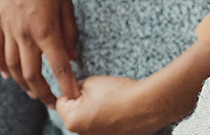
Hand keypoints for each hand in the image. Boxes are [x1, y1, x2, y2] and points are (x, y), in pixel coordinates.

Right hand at [0, 0, 78, 105]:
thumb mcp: (67, 5)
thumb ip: (69, 34)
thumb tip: (72, 57)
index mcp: (46, 29)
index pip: (58, 66)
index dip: (66, 84)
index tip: (72, 97)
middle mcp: (25, 34)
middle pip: (32, 74)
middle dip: (42, 92)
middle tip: (51, 101)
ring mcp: (8, 29)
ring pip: (13, 66)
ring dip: (22, 83)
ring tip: (31, 91)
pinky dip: (1, 66)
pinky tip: (7, 75)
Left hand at [54, 76, 172, 134]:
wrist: (148, 105)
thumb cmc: (120, 93)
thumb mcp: (91, 82)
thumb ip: (76, 87)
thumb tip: (75, 91)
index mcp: (72, 120)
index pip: (61, 101)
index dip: (73, 90)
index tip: (86, 87)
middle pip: (75, 114)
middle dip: (84, 103)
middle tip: (101, 94)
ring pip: (90, 121)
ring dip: (96, 112)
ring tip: (113, 103)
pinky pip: (104, 127)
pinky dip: (109, 119)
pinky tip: (119, 111)